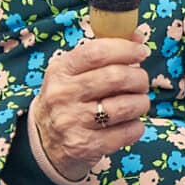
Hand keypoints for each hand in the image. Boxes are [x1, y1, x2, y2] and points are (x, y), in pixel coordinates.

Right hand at [29, 30, 152, 181]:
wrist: (43, 142)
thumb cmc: (67, 100)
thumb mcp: (73, 73)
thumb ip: (103, 54)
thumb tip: (137, 38)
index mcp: (60, 71)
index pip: (97, 52)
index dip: (126, 49)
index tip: (141, 52)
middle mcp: (63, 95)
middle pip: (116, 77)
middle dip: (139, 78)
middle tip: (141, 82)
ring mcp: (73, 122)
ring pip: (126, 106)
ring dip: (141, 102)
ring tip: (138, 103)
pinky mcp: (86, 146)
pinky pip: (127, 132)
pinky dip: (137, 126)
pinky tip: (130, 123)